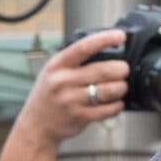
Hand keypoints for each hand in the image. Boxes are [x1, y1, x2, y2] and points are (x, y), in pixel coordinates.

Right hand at [17, 29, 130, 143]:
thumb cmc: (49, 94)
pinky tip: (116, 103)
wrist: (36, 124)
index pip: (84, 47)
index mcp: (57, 65)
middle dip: (120, 69)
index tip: (120, 36)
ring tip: (121, 87)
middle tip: (124, 69)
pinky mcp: (78, 116)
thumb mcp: (54, 72)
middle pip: (102, 70)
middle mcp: (62, 81)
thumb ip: (75, 62)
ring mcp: (70, 100)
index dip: (105, 39)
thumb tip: (108, 53)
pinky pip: (106, 110)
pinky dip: (117, 105)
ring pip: (108, 91)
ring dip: (121, 88)